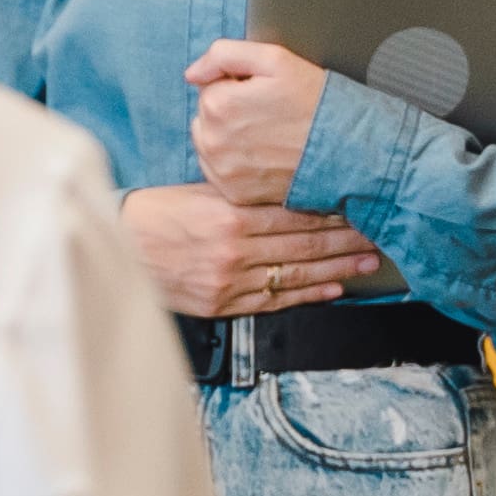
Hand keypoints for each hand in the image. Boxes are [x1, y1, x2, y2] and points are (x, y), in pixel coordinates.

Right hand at [121, 186, 394, 320]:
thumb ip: (242, 196)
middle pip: (304, 244)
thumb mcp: (199, 191)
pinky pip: (275, 300)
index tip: (358, 209)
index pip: (296, 215)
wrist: (118, 248)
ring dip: (337, 268)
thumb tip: (288, 194)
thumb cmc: (155, 215)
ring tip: (367, 262)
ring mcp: (231, 280)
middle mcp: (235, 249)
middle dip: (345, 240)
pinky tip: (334, 288)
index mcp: (230, 214)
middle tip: (376, 234)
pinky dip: (308, 295)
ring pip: (297, 274)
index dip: (332, 214)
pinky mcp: (223, 304)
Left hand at [183, 39, 329, 205]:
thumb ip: (224, 54)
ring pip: (212, 142)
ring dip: (231, 137)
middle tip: (271, 116)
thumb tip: (192, 73)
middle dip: (232, 111)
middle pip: (208, 115)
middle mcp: (212, 140)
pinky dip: (238, 163)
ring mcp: (222, 170)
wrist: (346, 151)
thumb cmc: (314, 103)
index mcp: (217, 103)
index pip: (211, 86)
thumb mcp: (275, 59)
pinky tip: (266, 157)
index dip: (240, 86)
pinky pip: (222, 170)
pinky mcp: (234, 193)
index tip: (266, 94)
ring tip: (270, 136)